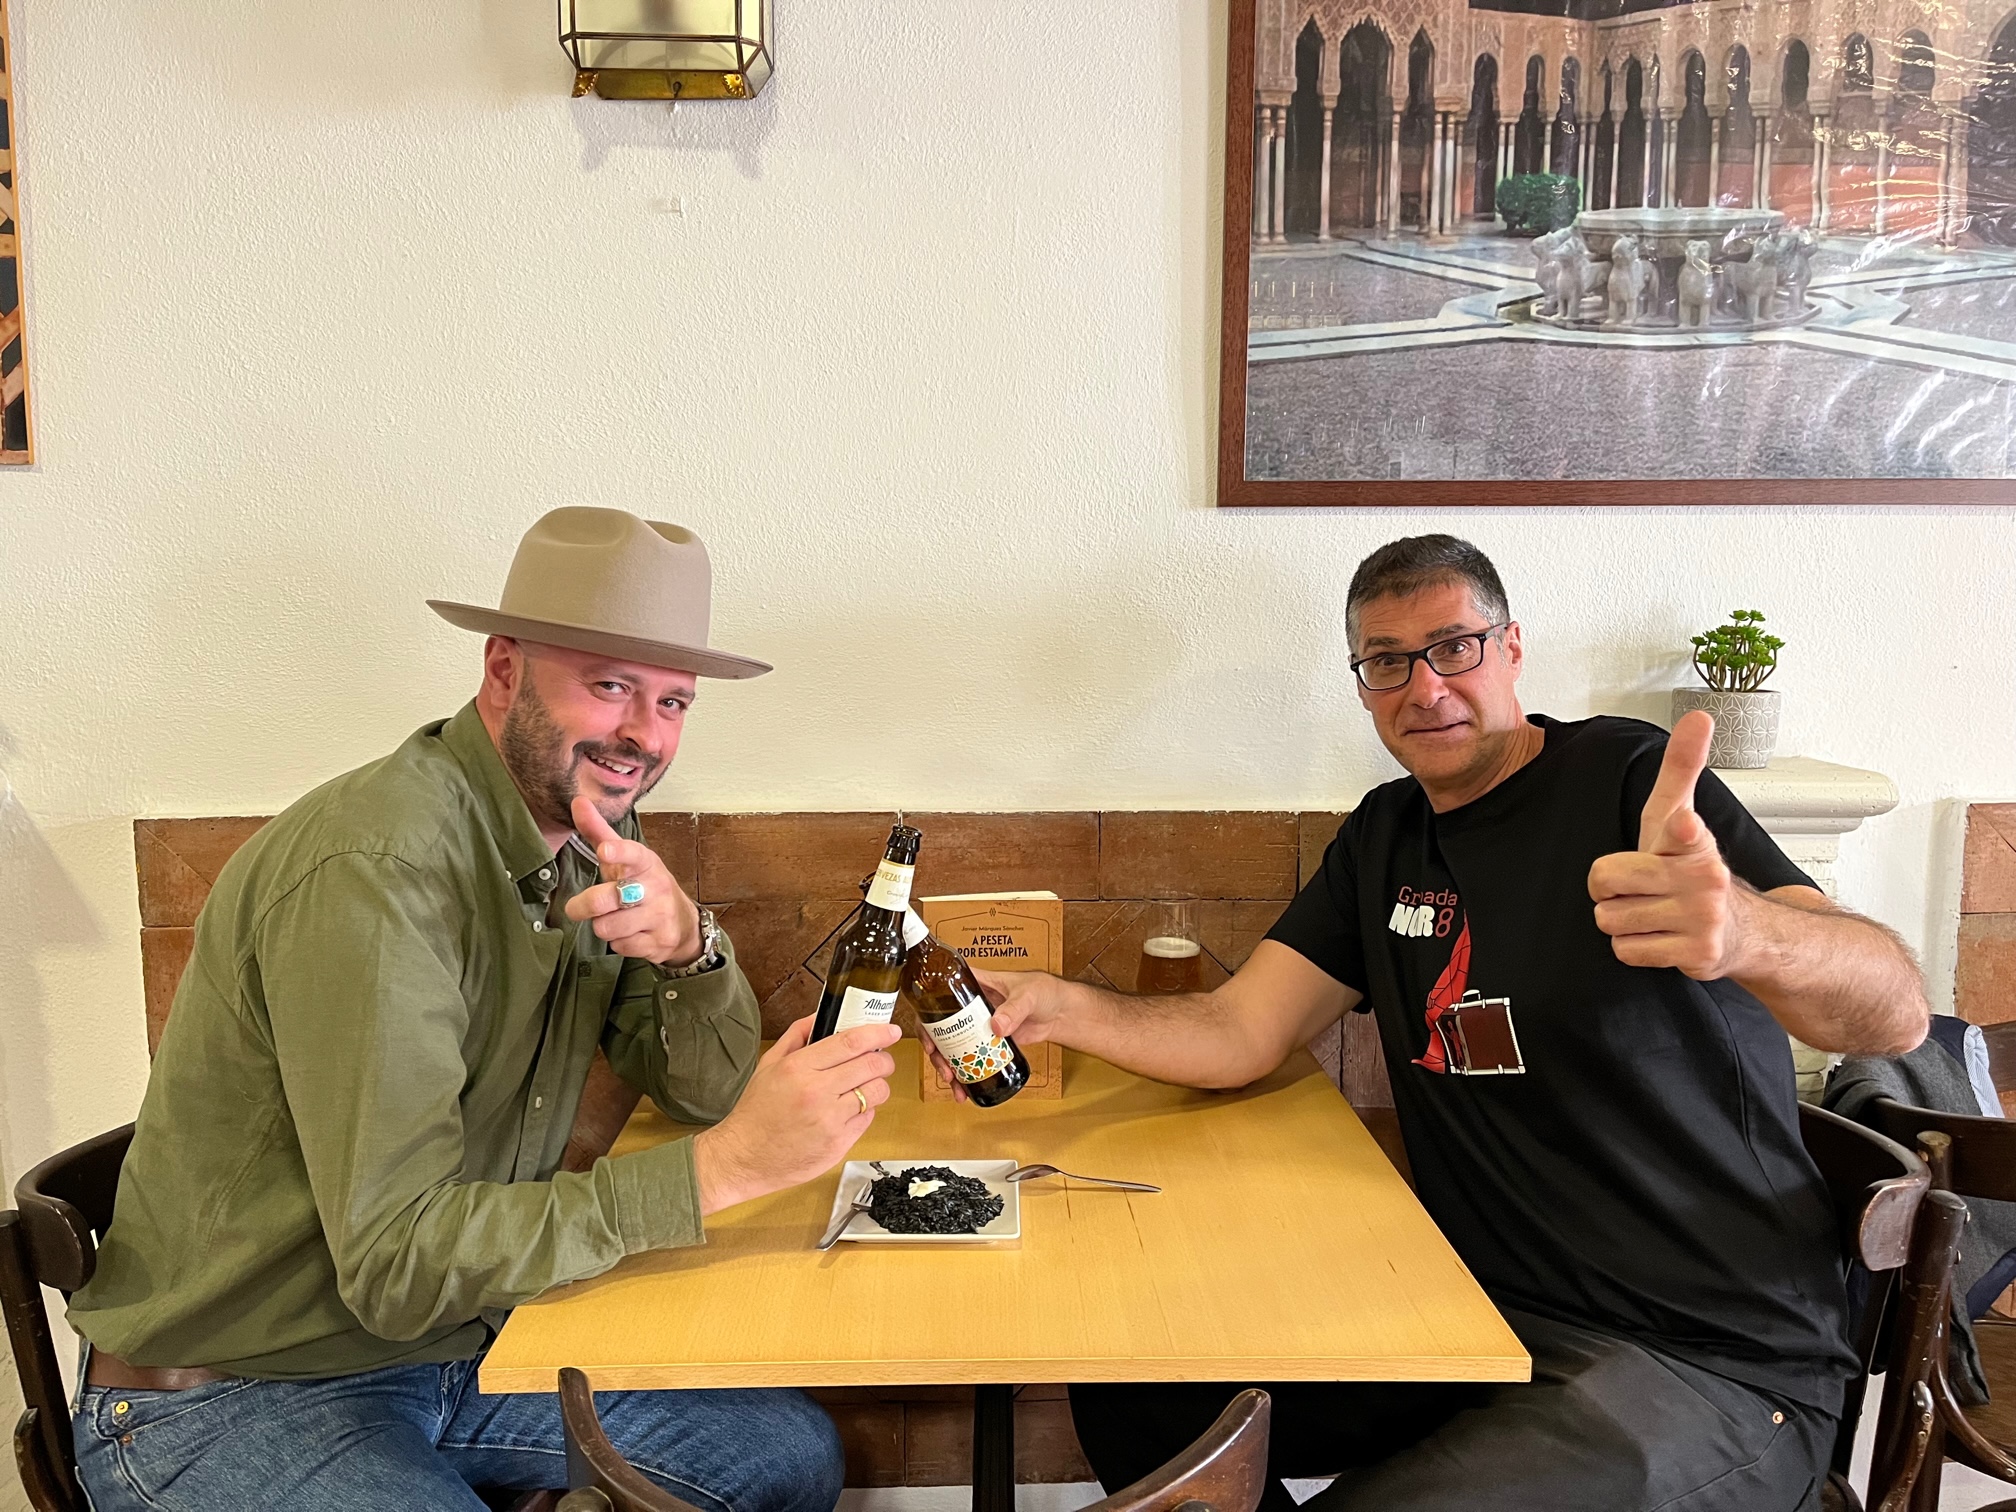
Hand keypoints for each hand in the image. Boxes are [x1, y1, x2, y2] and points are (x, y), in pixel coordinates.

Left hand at [563, 797, 703, 967]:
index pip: (633, 854)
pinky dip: (618, 943)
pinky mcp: (658, 943)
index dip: (618, 852)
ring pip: (609, 927)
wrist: (683, 923)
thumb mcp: (625, 859)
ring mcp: (659, 917)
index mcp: (646, 863)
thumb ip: (598, 831)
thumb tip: (577, 800)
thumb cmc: (644, 884)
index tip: (604, 851)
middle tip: (575, 908)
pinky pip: (621, 947)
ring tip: (611, 920)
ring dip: (603, 926)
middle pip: (608, 898)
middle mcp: (655, 888)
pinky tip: (628, 935)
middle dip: (584, 905)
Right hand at [691, 1016, 900, 1213]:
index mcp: (799, 1068)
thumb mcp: (768, 1065)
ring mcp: (830, 1121)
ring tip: (864, 1086)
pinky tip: (848, 1111)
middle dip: (884, 1059)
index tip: (890, 1031)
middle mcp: (817, 1092)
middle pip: (872, 1065)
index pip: (851, 1042)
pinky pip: (868, 1118)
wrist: (743, 1157)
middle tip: (881, 1059)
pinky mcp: (838, 1144)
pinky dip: (865, 1111)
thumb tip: (820, 1016)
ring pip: (877, 1092)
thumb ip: (796, 1036)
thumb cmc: (755, 1112)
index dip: (878, 1033)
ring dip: (877, 1085)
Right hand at [920, 970, 1062, 1103]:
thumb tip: (996, 1025)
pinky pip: (969, 1057)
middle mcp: (970, 1005)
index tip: (927, 1031)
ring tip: (952, 1081)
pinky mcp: (987, 1043)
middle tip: (941, 1064)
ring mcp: (977, 1026)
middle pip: (939, 1024)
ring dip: (946, 1064)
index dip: (926, 1010)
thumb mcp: (1029, 994)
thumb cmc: (1046, 991)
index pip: (941, 991)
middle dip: (934, 1046)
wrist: (1062, 1014)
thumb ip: (1014, 1009)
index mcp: (975, 984)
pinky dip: (963, 1073)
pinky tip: (963, 1087)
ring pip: (951, 1045)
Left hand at [1588, 711, 1748, 978]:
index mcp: (1694, 840)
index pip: (1684, 832)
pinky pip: (1626, 951)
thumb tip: (1699, 715)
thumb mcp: (1678, 816)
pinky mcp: (1697, 955)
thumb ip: (1681, 768)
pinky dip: (1635, 948)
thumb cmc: (1692, 869)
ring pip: (1610, 920)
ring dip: (1622, 921)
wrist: (1740, 931)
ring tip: (1653, 913)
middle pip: (1604, 883)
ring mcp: (1703, 919)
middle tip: (1640, 887)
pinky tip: (1662, 938)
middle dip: (1610, 889)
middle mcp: (1704, 878)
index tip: (1686, 825)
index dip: (1682, 831)